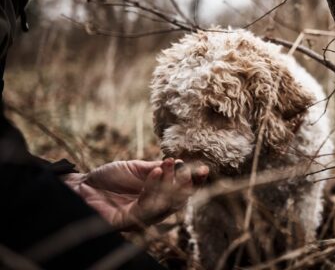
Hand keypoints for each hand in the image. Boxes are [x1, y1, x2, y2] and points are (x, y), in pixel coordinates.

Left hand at [62, 158, 208, 229]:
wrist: (80, 185)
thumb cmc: (108, 177)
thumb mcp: (136, 168)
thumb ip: (157, 168)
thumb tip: (179, 162)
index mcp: (157, 196)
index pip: (180, 192)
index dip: (193, 182)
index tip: (204, 168)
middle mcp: (152, 209)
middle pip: (177, 201)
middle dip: (188, 185)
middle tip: (195, 169)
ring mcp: (141, 217)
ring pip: (164, 204)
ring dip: (171, 183)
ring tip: (171, 164)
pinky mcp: (128, 221)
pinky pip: (146, 206)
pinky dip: (153, 188)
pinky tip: (156, 172)